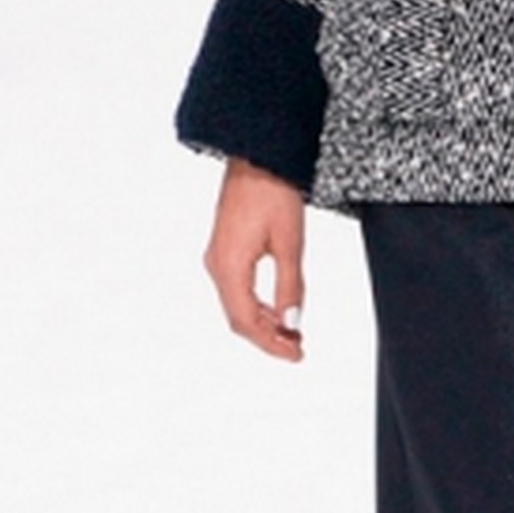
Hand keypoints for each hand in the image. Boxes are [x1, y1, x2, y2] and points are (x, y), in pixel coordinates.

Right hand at [204, 158, 306, 361]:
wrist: (256, 157)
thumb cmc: (273, 192)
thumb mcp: (289, 243)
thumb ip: (290, 287)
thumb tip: (291, 323)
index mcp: (229, 267)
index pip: (247, 322)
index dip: (271, 344)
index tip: (296, 355)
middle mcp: (216, 265)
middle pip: (238, 319)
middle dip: (267, 338)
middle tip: (297, 348)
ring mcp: (217, 257)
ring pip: (237, 306)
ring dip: (263, 323)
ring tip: (291, 332)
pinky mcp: (223, 249)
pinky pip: (236, 289)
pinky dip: (257, 306)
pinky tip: (276, 309)